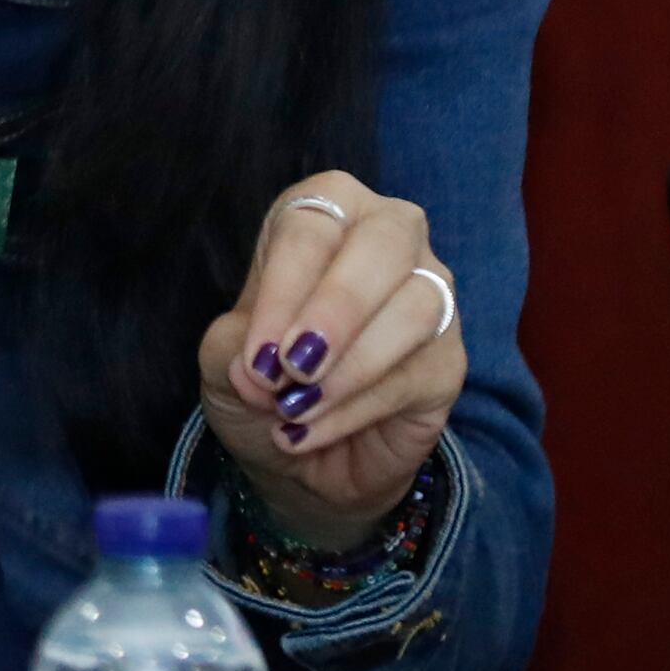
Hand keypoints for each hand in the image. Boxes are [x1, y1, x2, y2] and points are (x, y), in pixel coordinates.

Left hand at [196, 171, 466, 552]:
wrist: (303, 457)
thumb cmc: (263, 385)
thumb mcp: (221, 362)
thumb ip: (231, 349)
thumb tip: (257, 363)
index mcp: (325, 213)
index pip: (311, 228)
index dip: (282, 289)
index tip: (257, 355)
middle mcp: (387, 239)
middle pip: (385, 241)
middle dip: (338, 306)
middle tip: (294, 366)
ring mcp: (430, 297)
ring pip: (414, 308)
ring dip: (350, 367)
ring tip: (295, 408)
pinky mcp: (448, 359)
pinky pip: (416, 373)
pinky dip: (357, 408)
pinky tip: (312, 430)